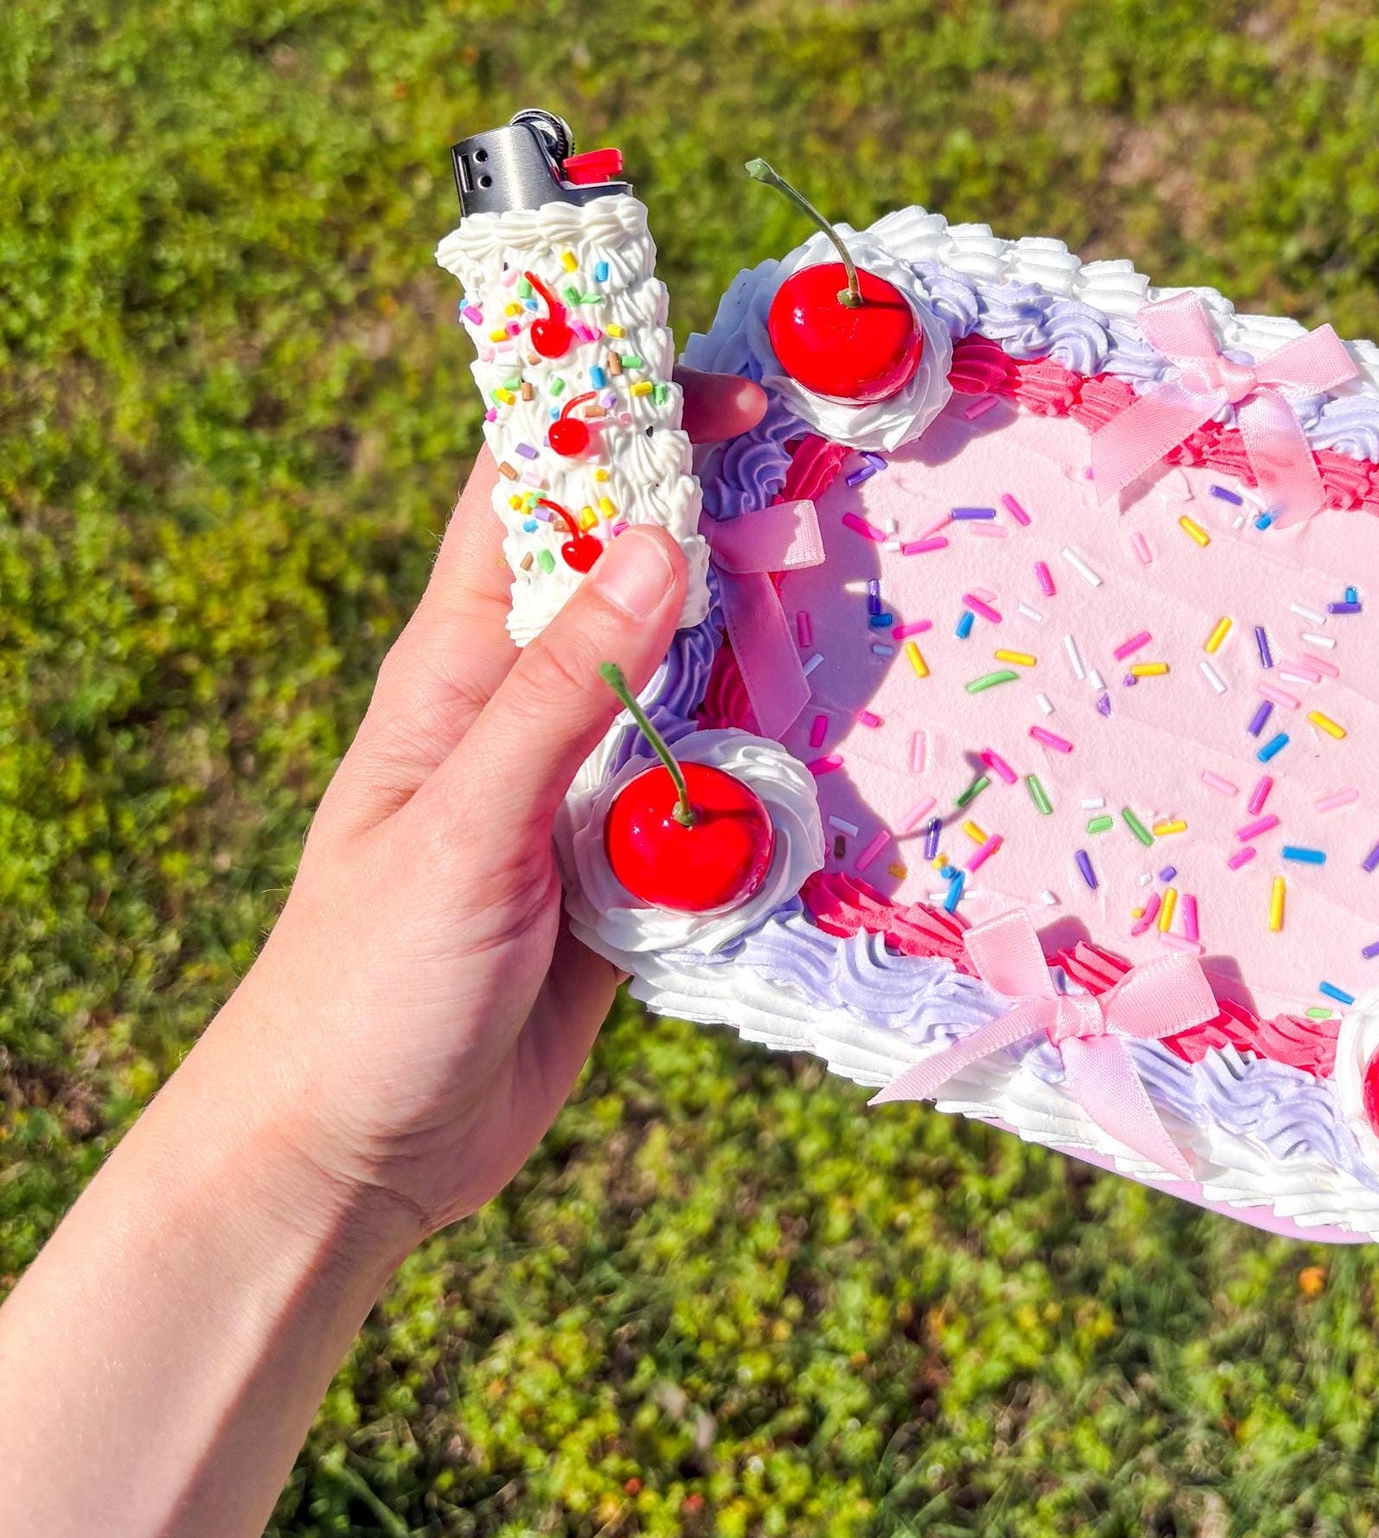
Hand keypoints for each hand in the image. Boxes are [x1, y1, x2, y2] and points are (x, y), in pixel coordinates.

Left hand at [203, 369, 765, 1250]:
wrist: (352, 1156)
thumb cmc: (367, 981)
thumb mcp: (464, 825)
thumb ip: (563, 692)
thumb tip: (664, 541)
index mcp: (460, 664)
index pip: (531, 492)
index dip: (615, 416)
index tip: (727, 381)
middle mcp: (527, 706)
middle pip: (634, 576)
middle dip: (724, 520)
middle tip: (838, 484)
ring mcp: (581, 788)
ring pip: (689, 684)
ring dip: (763, 650)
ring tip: (866, 600)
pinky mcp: (630, 872)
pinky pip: (713, 796)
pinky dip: (772, 775)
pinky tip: (846, 752)